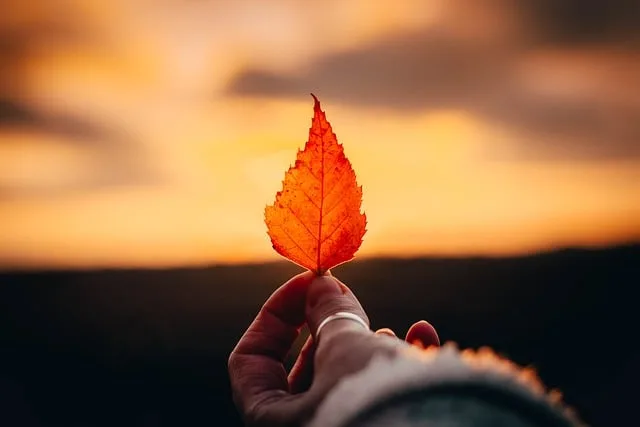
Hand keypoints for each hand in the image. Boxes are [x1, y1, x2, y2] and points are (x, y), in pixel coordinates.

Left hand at [228, 271, 438, 425]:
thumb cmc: (373, 401)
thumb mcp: (344, 348)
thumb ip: (327, 313)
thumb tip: (321, 286)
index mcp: (271, 419)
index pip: (250, 357)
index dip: (276, 312)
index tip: (310, 282)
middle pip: (303, 367)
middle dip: (328, 327)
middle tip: (347, 300)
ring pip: (345, 379)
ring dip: (367, 345)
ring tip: (387, 334)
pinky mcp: (381, 425)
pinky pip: (380, 391)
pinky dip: (399, 363)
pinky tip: (424, 336)